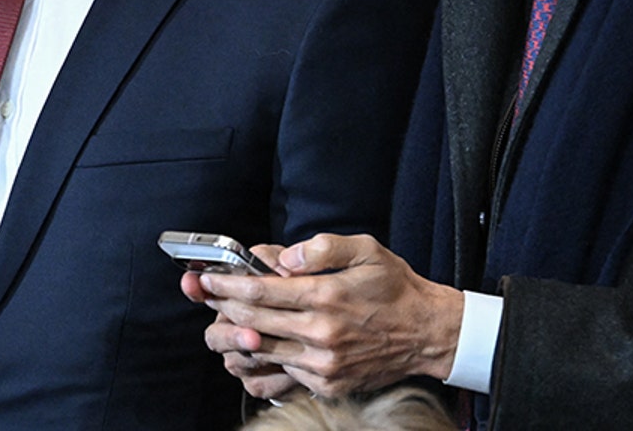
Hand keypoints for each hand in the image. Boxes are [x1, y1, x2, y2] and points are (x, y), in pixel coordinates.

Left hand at [189, 233, 461, 395]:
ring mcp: (324, 364)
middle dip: (222, 308)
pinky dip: (266, 359)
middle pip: (253, 324)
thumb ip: (321, 248)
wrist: (427, 333)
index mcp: (326, 296)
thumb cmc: (394, 287)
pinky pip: (285, 372)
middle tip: (205, 296)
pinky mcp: (328, 384)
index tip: (208, 278)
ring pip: (264, 351)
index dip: (227, 285)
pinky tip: (257, 345)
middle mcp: (321, 333)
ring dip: (238, 336)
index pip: (260, 292)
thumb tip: (281, 258)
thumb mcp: (365, 249)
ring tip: (224, 320)